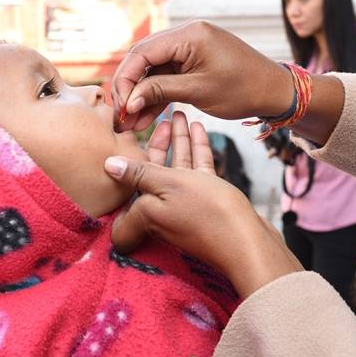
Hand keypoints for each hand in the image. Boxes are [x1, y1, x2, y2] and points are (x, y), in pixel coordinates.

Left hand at [105, 111, 302, 296]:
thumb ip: (139, 174)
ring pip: (178, 167)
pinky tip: (197, 127)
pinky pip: (197, 171)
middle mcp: (161, 210)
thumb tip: (108, 165)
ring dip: (178, 140)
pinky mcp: (207, 203)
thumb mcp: (168, 185)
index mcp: (144, 209)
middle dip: (157, 142)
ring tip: (178, 113)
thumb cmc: (206, 212)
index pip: (125, 187)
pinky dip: (196, 149)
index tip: (126, 141)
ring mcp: (186, 206)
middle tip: (160, 117)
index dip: (124, 166)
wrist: (247, 243)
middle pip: (153, 171)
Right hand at [111, 20, 292, 132]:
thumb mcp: (199, 92)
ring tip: (131, 124)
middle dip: (130, 89)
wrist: (275, 91)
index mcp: (189, 35)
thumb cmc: (244, 89)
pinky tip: (145, 116)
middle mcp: (187, 34)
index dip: (126, 81)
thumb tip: (129, 99)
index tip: (120, 107)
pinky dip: (158, 94)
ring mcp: (190, 47)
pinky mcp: (194, 60)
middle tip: (120, 116)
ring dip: (142, 95)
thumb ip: (161, 91)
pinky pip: (168, 75)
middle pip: (143, 59)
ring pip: (154, 70)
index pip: (142, 53)